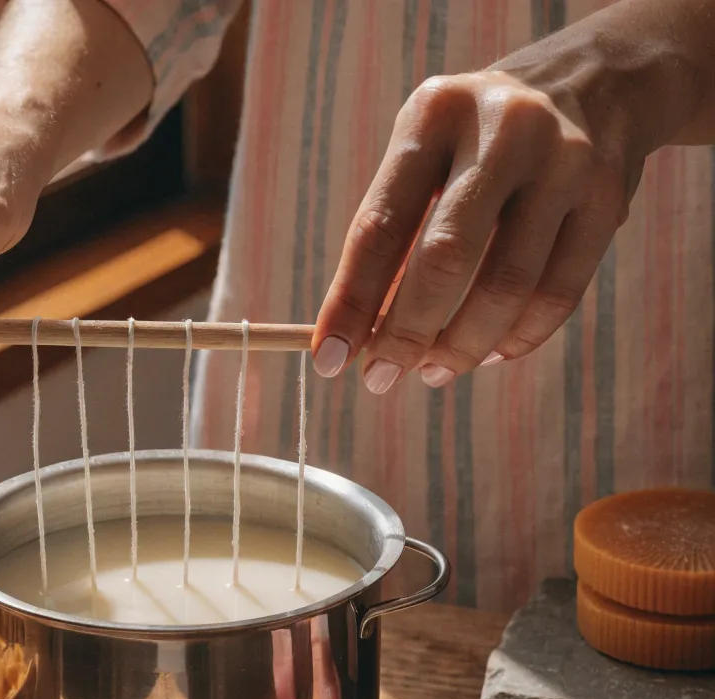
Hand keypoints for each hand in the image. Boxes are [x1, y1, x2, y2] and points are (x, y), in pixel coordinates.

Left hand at [312, 23, 655, 391]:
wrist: (595, 83)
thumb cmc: (475, 144)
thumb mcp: (425, 157)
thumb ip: (392, 237)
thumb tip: (356, 336)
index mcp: (434, 114)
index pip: (380, 225)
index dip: (350, 302)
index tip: (327, 359)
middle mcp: (503, 131)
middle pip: (445, 259)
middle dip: (405, 334)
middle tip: (379, 378)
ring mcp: (564, 163)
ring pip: (507, 287)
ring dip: (462, 347)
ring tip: (434, 372)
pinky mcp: (607, 199)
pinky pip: (557, 295)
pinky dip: (516, 340)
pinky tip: (488, 355)